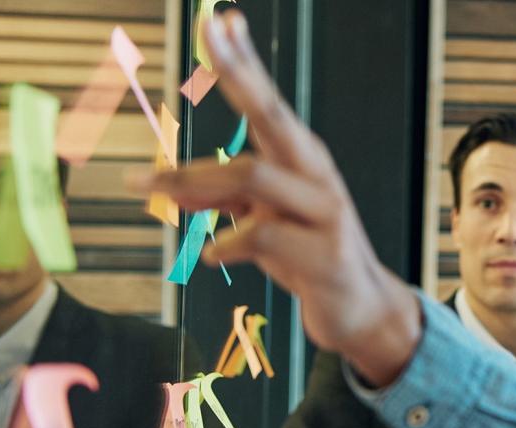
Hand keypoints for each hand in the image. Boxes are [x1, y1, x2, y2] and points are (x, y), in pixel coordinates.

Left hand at [126, 10, 419, 386]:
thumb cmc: (309, 256)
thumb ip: (221, 198)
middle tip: (209, 34)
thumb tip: (169, 183)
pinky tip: (212, 254)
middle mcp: (316, 176)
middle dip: (239, 73)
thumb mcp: (260, 220)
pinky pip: (260, 236)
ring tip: (152, 191)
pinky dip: (226, 242)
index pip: (268, 102)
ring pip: (252, 176)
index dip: (242, 61)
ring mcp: (325, 212)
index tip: (219, 20)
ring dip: (194, 180)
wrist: (362, 310)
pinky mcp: (323, 254)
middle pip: (272, 115)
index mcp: (302, 162)